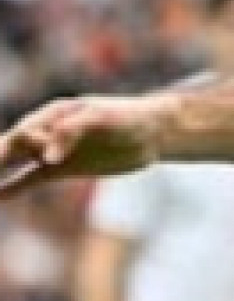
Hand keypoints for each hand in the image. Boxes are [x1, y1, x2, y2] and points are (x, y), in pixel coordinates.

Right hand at [0, 95, 165, 196]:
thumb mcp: (103, 118)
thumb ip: (73, 131)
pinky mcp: (61, 169)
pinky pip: (30, 179)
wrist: (152, 131)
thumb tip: (48, 157)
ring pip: (15, 161)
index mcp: (54, 114)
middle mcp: (46, 130)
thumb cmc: (128, 117)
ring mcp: (52, 150)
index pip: (28, 130)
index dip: (26, 144)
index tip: (47, 160)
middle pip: (11, 144)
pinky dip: (12, 186)